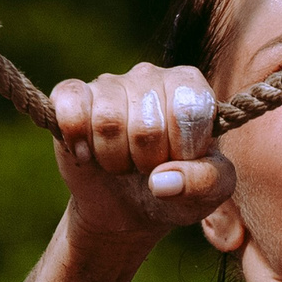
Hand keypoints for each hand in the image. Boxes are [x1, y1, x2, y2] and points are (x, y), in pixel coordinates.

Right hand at [49, 62, 233, 247]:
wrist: (131, 206)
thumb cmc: (179, 187)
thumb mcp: (210, 193)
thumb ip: (206, 182)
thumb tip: (162, 181)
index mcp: (191, 88)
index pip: (189, 112)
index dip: (182, 150)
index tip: (180, 160)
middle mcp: (151, 75)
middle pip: (148, 126)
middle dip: (148, 162)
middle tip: (148, 165)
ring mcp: (110, 83)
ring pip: (108, 122)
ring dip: (114, 159)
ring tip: (123, 161)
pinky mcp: (73, 95)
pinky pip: (70, 103)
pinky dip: (76, 138)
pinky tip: (86, 154)